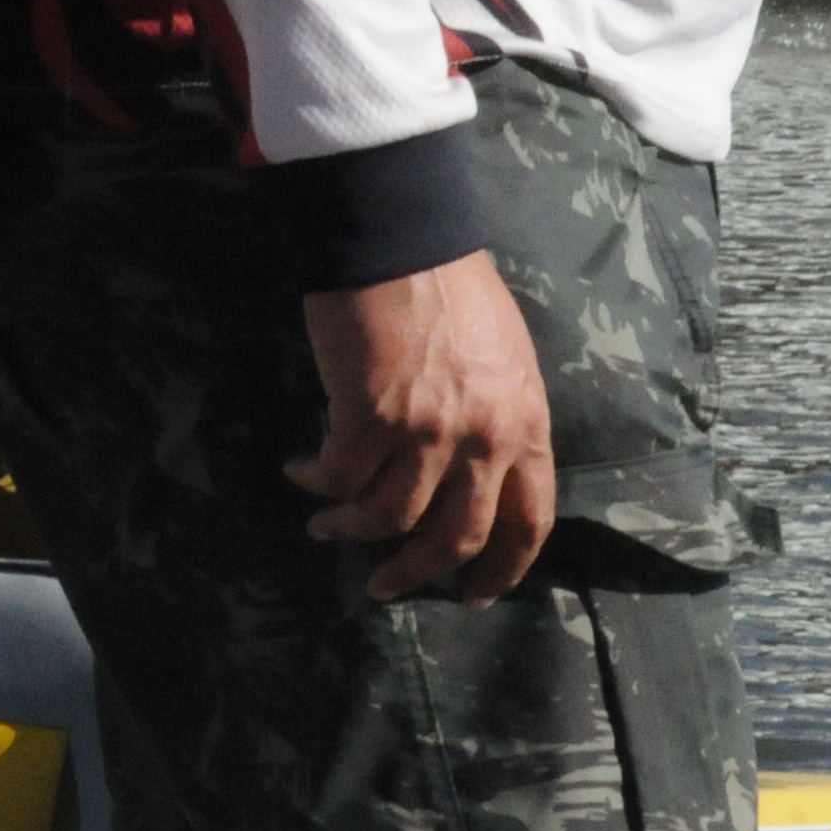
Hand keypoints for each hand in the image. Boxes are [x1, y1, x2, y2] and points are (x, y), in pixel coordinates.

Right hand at [292, 253, 554, 604]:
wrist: (403, 236)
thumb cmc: (453, 288)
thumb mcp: (506, 362)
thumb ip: (498, 419)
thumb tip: (470, 471)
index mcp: (528, 426)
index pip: (528, 521)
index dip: (502, 569)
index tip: (473, 594)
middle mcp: (486, 439)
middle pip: (457, 536)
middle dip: (417, 572)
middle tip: (384, 587)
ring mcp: (430, 431)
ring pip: (390, 517)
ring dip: (351, 529)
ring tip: (326, 526)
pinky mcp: (370, 416)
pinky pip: (339, 477)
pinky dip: (316, 484)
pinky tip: (301, 473)